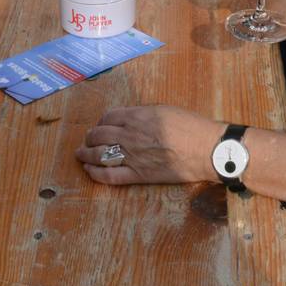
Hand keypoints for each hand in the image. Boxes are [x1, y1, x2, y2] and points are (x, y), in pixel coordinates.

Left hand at [76, 105, 222, 185]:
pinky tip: (89, 170)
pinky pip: (110, 176)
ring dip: (86, 154)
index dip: (100, 121)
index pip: (108, 117)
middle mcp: (130, 135)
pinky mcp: (139, 176)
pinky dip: (96, 173)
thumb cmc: (190, 126)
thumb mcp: (165, 109)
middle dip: (90, 137)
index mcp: (138, 116)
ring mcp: (133, 156)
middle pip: (100, 135)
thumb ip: (144, 113)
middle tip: (87, 140)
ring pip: (100, 155)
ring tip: (80, 154)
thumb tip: (130, 118)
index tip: (100, 125)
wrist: (205, 149)